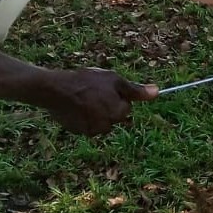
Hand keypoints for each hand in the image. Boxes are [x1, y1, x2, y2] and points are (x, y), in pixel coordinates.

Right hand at [40, 68, 157, 134]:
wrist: (55, 89)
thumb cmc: (86, 81)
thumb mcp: (114, 80)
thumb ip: (136, 90)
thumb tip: (158, 93)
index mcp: (119, 112)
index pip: (126, 107)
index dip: (117, 96)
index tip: (104, 89)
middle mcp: (108, 126)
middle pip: (114, 116)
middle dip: (107, 105)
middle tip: (93, 92)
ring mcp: (92, 131)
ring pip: (100, 121)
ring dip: (95, 112)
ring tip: (82, 98)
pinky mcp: (78, 132)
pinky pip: (86, 125)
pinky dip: (83, 117)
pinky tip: (74, 106)